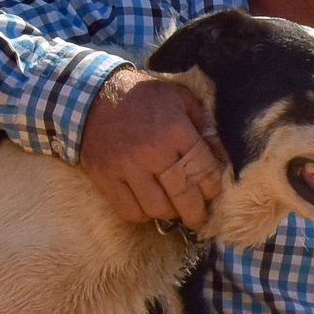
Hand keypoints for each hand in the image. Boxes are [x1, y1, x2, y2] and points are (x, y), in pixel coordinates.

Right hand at [81, 69, 220, 226]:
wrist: (92, 97)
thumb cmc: (142, 97)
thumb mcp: (180, 98)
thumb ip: (203, 124)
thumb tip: (221, 155)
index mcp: (174, 129)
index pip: (203, 170)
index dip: (212, 188)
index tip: (212, 193)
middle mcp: (152, 150)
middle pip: (183, 195)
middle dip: (196, 212)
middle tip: (198, 216)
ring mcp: (127, 167)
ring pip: (157, 208)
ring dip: (169, 213)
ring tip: (173, 209)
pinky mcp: (106, 177)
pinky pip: (129, 210)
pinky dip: (142, 214)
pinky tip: (147, 205)